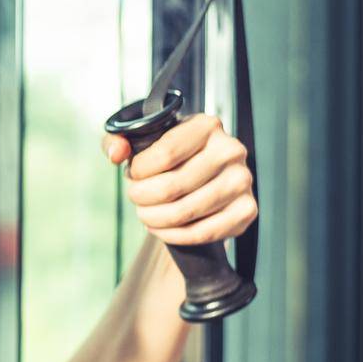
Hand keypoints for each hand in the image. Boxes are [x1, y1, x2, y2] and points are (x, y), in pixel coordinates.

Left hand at [101, 113, 256, 246]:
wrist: (201, 174)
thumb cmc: (169, 155)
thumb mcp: (139, 139)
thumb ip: (116, 140)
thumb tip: (117, 153)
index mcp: (207, 126)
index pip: (164, 154)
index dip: (138, 172)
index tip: (131, 175)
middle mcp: (230, 150)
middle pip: (172, 186)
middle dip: (141, 197)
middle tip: (135, 196)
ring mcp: (242, 181)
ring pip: (184, 212)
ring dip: (154, 218)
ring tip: (145, 213)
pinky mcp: (246, 209)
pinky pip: (203, 232)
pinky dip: (174, 235)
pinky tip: (161, 228)